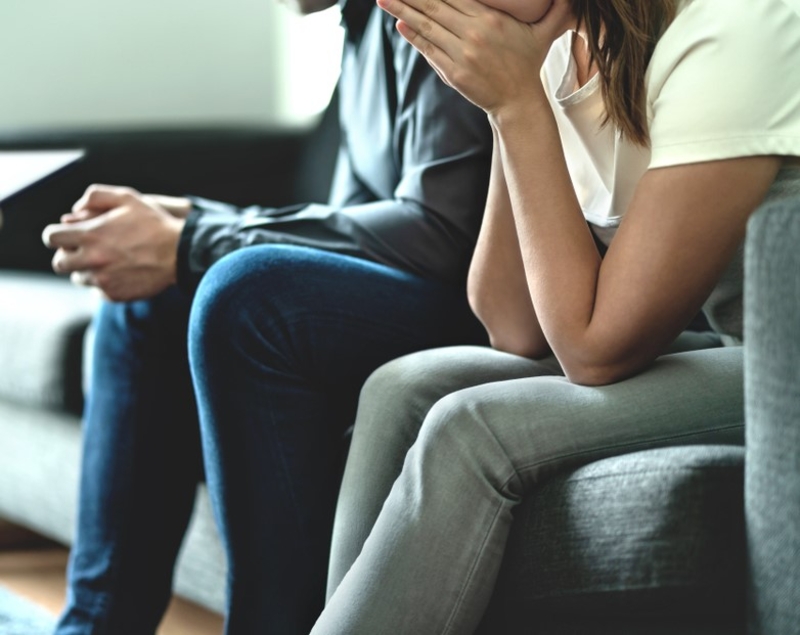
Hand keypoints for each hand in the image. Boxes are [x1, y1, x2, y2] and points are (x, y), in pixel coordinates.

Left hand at [42, 185, 185, 301]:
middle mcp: (92, 260)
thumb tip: (74, 210)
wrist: (181, 253)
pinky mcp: (114, 295)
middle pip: (59, 263)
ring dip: (88, 269)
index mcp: (91, 235)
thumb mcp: (127, 197)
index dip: (57, 235)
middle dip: (69, 254)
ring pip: (79, 278)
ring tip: (109, 261)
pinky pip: (98, 291)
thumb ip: (96, 196)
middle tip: (86, 250)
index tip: (68, 235)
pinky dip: (106, 283)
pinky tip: (122, 272)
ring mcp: (103, 280)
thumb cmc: (155, 223)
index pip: (51, 237)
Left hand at [377, 0, 572, 116]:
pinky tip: (400, 22)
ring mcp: (461, 54)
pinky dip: (413, 36)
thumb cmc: (528, 64)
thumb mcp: (544, 33)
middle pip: (435, 4)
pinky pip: (429, 49)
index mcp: (491, 19)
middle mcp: (474, 34)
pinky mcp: (453, 73)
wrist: (518, 102)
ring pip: (427, 25)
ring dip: (402, 10)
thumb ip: (556, 9)